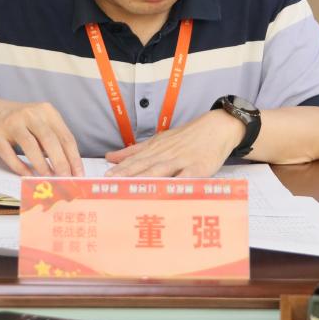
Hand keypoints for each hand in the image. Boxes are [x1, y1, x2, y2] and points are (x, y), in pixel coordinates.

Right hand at [0, 98, 82, 176]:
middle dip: (60, 162)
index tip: (79, 174)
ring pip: (30, 146)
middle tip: (66, 179)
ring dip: (42, 165)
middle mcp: (30, 114)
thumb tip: (68, 168)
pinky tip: (28, 175)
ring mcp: (11, 123)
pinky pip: (9, 154)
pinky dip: (20, 167)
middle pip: (50, 140)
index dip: (74, 158)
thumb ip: (53, 140)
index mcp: (46, 111)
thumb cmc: (21, 123)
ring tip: (48, 178)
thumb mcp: (40, 123)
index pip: (65, 137)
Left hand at [104, 110, 244, 176]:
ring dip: (145, 179)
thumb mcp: (158, 141)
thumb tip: (110, 157)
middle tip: (110, 185)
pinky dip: (177, 183)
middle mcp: (165, 155)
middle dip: (126, 176)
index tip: (103, 179)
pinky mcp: (197, 168)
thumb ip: (134, 151)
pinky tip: (168, 191)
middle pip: (143, 166)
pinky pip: (186, 177)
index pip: (133, 161)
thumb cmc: (186, 137)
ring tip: (130, 189)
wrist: (216, 128)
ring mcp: (181, 160)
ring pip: (160, 171)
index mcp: (154, 149)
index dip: (119, 170)